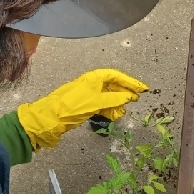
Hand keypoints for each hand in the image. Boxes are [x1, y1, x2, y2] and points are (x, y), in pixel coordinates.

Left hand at [17, 69, 147, 150]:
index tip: (142, 89)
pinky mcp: (85, 105)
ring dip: (117, 103)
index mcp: (94, 78)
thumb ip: (114, 99)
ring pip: (108, 96)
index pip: (116, 76)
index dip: (130, 82)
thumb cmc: (72, 106)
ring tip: (122, 112)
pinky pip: (102, 104)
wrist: (50, 118)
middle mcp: (92, 83)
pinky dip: (109, 109)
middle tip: (136, 100)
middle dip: (124, 93)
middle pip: (113, 85)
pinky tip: (113, 116)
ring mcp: (88, 94)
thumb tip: (130, 97)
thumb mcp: (96, 102)